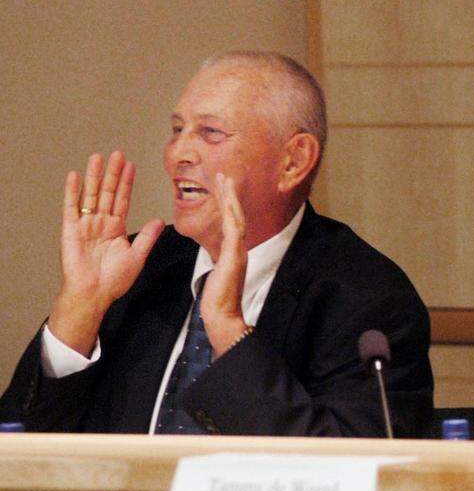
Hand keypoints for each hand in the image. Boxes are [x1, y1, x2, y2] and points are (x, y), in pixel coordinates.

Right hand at [48, 152, 163, 355]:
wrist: (94, 293)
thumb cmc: (114, 280)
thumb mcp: (137, 256)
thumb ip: (147, 237)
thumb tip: (159, 220)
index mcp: (116, 228)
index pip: (123, 199)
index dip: (127, 183)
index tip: (131, 166)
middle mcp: (101, 222)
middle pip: (108, 192)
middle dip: (113, 173)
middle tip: (118, 153)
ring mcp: (86, 224)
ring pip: (92, 195)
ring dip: (95, 176)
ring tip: (98, 157)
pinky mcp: (71, 230)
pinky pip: (72, 207)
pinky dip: (73, 191)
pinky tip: (75, 176)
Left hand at [200, 174, 250, 355]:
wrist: (223, 316)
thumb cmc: (218, 301)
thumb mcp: (217, 275)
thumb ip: (220, 263)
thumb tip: (217, 258)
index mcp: (233, 251)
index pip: (231, 222)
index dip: (227, 204)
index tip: (223, 188)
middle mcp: (239, 248)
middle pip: (236, 215)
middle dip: (230, 194)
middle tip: (225, 175)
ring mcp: (239, 251)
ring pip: (236, 218)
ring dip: (231, 198)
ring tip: (226, 180)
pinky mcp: (235, 256)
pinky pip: (234, 230)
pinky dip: (232, 214)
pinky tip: (229, 201)